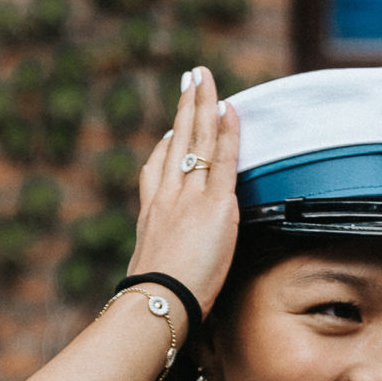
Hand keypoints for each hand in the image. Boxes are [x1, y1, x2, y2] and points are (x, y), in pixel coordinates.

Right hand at [131, 67, 242, 305]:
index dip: (164, 147)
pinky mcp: (215, 204)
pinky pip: (223, 159)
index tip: (168, 131)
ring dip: (202, 104)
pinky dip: (227, 131)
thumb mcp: (153, 272)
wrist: (157, 302)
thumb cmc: (156, 301)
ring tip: (204, 78)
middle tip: (190, 80)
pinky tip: (230, 109)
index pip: (156, 171)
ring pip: (197, 140)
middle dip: (184, 108)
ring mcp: (189, 196)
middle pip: (176, 141)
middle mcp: (167, 197)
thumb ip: (164, 256)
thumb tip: (167, 259)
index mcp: (151, 214)